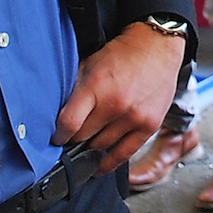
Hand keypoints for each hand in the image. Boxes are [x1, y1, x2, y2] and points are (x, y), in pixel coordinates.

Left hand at [52, 21, 186, 172]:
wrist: (157, 46)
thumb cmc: (121, 54)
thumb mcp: (90, 64)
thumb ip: (74, 89)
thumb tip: (55, 114)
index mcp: (96, 87)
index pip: (68, 124)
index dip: (58, 135)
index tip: (55, 138)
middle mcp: (115, 105)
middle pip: (83, 138)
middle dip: (74, 139)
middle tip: (70, 139)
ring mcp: (134, 117)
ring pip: (101, 148)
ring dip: (90, 149)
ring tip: (84, 146)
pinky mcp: (149, 125)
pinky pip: (124, 154)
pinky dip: (109, 163)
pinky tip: (99, 166)